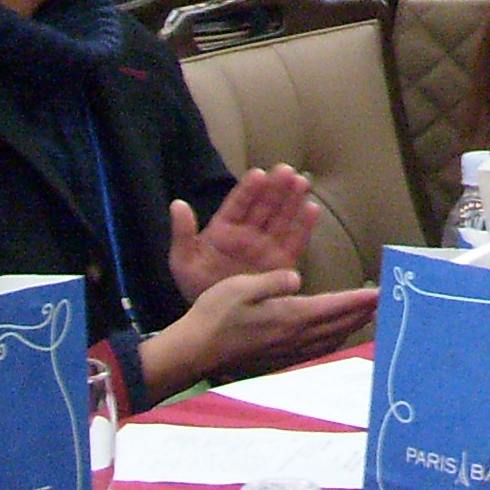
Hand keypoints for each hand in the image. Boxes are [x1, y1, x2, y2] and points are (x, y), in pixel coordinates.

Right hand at [147, 270, 377, 392]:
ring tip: (364, 318)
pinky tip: (331, 337)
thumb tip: (296, 278)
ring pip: (329, 340)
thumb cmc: (214, 316)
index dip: (359, 300)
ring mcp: (286, 352)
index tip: (382, 293)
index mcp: (289, 317)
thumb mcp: (241, 287)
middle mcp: (294, 338)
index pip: (334, 307)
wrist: (194, 352)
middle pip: (338, 326)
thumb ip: (273, 282)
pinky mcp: (277, 360)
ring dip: (349, 328)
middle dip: (362, 313)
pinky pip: (315, 350)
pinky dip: (331, 341)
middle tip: (383, 303)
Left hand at [168, 172, 315, 299]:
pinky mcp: (282, 263)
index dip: (248, 189)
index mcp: (224, 230)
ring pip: (282, 218)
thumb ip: (183, 233)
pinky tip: (312, 208)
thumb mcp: (183, 261)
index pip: (238, 204)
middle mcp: (248, 234)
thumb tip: (177, 203)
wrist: (216, 319)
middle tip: (286, 171)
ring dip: (292, 200)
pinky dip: (304, 226)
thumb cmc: (197, 286)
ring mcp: (266, 247)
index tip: (259, 174)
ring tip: (302, 182)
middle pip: (264, 206)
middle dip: (275, 188)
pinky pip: (295, 241)